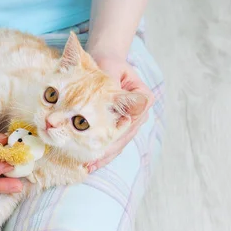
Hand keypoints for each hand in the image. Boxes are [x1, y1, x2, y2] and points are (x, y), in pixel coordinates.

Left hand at [87, 56, 152, 172]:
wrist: (107, 61)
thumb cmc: (108, 63)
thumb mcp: (109, 68)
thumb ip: (110, 82)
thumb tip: (110, 98)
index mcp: (143, 98)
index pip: (130, 122)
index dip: (116, 136)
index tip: (101, 146)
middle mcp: (140, 114)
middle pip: (124, 137)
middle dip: (106, 152)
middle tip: (90, 164)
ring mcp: (131, 122)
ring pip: (118, 144)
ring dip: (103, 157)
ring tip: (88, 168)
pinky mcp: (120, 127)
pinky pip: (112, 142)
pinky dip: (101, 153)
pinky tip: (89, 164)